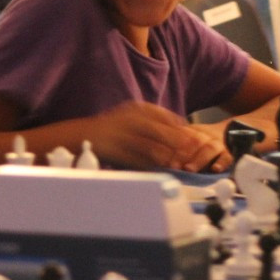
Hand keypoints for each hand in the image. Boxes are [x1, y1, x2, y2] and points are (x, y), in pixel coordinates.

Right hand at [85, 102, 229, 172]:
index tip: (195, 136)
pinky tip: (160, 171)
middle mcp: (128, 119)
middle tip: (193, 151)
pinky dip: (150, 165)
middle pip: (159, 131)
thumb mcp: (134, 117)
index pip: (164, 116)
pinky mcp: (115, 150)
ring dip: (166, 156)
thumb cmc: (113, 129)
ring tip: (180, 164)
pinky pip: (136, 159)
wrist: (84, 136)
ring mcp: (120, 134)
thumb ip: (154, 122)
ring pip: (149, 146)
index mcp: (136, 109)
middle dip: (177, 142)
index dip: (181, 128)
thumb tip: (181, 128)